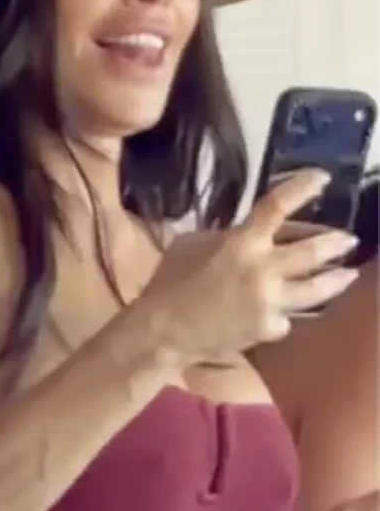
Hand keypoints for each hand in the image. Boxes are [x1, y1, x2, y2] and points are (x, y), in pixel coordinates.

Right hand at [143, 170, 358, 364]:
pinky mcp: (268, 329)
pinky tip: (290, 313)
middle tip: (348, 239)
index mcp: (243, 241)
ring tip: (347, 274)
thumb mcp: (192, 243)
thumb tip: (246, 231)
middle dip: (337, 242)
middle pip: (315, 249)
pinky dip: (289, 313)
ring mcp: (270, 301)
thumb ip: (227, 234)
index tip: (322, 179)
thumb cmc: (169, 283)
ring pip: (317, 289)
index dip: (305, 187)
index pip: (280, 204)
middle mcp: (264, 269)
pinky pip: (289, 317)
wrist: (162, 332)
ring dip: (336, 279)